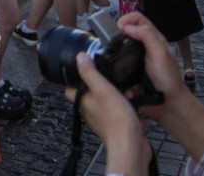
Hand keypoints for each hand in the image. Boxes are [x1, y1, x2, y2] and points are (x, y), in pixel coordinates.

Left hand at [64, 52, 150, 173]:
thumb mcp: (102, 89)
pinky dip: (125, 106)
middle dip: (100, 85)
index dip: (73, 78)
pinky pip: (118, 111)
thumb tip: (79, 57)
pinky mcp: (116, 125)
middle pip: (89, 93)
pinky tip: (133, 103)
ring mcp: (103, 119)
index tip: (82, 69)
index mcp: (82, 101)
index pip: (70, 88)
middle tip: (109, 79)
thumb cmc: (116, 120)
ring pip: (105, 101)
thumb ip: (90, 73)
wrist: (131, 145)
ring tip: (125, 90)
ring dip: (115, 95)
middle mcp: (90, 111)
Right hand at [118, 12, 191, 122]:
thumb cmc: (168, 79)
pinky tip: (111, 65)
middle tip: (109, 37)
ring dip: (113, 47)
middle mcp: (144, 46)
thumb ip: (147, 37)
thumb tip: (127, 26)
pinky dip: (113, 63)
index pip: (138, 18)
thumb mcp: (160, 54)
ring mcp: (135, 58)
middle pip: (127, 30)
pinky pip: (116, 62)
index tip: (118, 27)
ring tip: (107, 50)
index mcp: (153, 38)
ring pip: (119, 46)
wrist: (167, 103)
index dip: (127, 19)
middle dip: (116, 31)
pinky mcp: (128, 69)